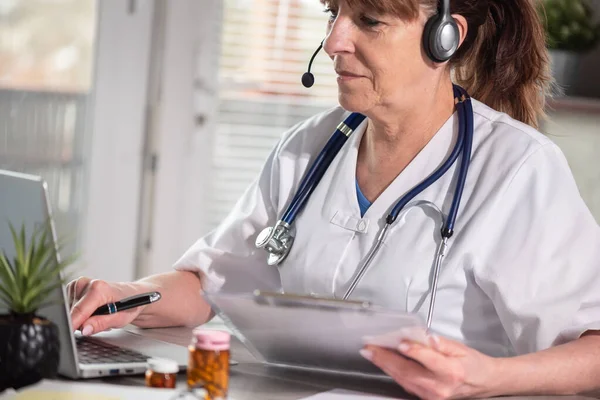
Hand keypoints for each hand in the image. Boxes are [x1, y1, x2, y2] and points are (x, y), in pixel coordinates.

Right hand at [67, 277, 143, 335]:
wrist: (132, 294)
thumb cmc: (129, 305)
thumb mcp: (120, 318)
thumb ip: (101, 323)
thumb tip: (84, 329)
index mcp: (98, 288)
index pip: (78, 311)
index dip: (73, 325)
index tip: (70, 335)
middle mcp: (87, 283)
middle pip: (74, 312)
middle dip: (83, 322)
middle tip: (100, 321)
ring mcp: (79, 284)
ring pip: (71, 311)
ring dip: (83, 318)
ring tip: (99, 315)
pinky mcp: (74, 287)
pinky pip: (71, 307)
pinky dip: (81, 312)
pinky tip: (92, 310)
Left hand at [360, 335, 498, 399]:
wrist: (484, 383)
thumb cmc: (472, 363)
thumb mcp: (460, 347)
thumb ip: (439, 343)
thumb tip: (422, 336)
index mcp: (452, 371)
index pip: (429, 360)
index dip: (413, 351)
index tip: (399, 342)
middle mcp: (440, 387)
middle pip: (408, 372)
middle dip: (386, 359)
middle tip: (370, 348)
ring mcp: (432, 397)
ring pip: (403, 380)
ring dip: (385, 366)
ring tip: (371, 353)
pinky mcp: (427, 399)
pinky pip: (406, 385)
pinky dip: (393, 373)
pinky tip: (384, 363)